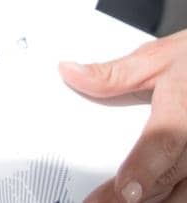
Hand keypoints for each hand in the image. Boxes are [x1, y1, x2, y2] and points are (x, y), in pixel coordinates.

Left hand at [63, 31, 186, 202]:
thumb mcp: (155, 59)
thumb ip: (113, 74)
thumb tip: (70, 73)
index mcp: (183, 108)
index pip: (165, 141)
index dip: (145, 167)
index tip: (126, 189)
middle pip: (170, 176)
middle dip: (134, 198)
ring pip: (184, 192)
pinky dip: (166, 198)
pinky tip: (142, 201)